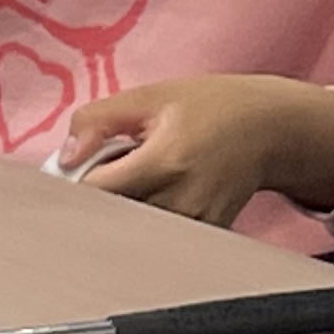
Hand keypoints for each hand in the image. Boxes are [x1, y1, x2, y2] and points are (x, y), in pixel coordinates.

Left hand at [57, 75, 333, 231]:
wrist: (269, 129)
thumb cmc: (211, 106)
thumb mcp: (151, 97)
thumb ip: (99, 121)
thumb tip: (64, 157)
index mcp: (165, 160)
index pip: (98, 191)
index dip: (72, 185)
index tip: (65, 176)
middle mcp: (181, 200)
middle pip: (112, 217)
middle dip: (96, 199)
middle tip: (100, 174)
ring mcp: (196, 224)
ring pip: (132, 231)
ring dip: (120, 211)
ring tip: (134, 181)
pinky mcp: (205, 236)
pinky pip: (158, 237)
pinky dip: (144, 219)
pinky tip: (155, 194)